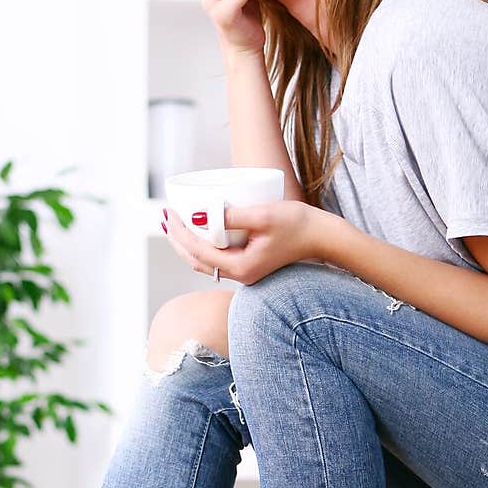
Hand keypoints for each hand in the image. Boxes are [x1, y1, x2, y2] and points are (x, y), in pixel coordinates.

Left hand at [161, 200, 323, 285]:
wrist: (323, 237)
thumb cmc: (298, 224)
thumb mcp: (263, 215)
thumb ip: (232, 217)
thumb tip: (198, 216)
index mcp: (241, 267)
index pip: (198, 251)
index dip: (180, 231)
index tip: (169, 211)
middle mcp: (240, 275)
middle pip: (195, 261)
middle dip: (176, 240)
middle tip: (165, 216)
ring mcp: (245, 273)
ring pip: (205, 262)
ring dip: (187, 244)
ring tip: (174, 223)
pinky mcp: (249, 265)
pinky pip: (217, 258)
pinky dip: (202, 245)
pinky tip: (197, 230)